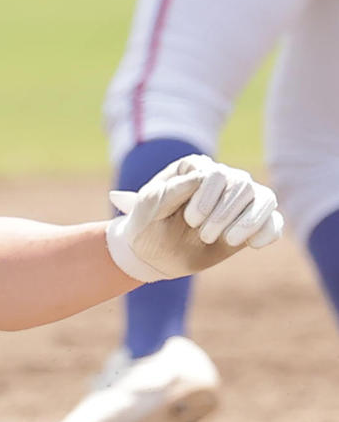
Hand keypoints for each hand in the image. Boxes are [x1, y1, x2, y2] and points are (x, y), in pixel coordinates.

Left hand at [106, 155, 282, 283]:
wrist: (152, 253)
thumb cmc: (148, 225)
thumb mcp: (148, 207)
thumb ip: (171, 190)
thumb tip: (204, 176)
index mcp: (196, 168)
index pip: (216, 174)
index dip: (207, 199)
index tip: (190, 220)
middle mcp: (222, 178)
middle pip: (242, 185)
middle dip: (224, 214)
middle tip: (203, 235)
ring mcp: (238, 201)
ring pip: (264, 198)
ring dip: (248, 221)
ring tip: (228, 240)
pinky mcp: (249, 224)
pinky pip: (273, 221)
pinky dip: (269, 231)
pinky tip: (254, 245)